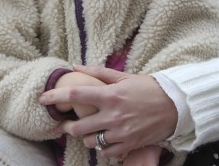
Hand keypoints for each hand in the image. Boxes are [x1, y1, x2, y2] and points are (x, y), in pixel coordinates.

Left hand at [38, 65, 176, 157]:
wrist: (176, 106)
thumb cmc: (148, 88)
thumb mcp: (123, 76)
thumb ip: (97, 72)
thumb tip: (75, 66)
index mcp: (110, 95)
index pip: (75, 95)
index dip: (55, 97)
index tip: (43, 99)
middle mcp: (113, 115)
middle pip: (78, 127)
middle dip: (68, 127)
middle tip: (67, 124)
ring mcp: (121, 132)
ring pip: (91, 142)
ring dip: (86, 137)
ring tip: (90, 131)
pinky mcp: (130, 144)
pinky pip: (107, 152)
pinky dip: (103, 147)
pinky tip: (105, 139)